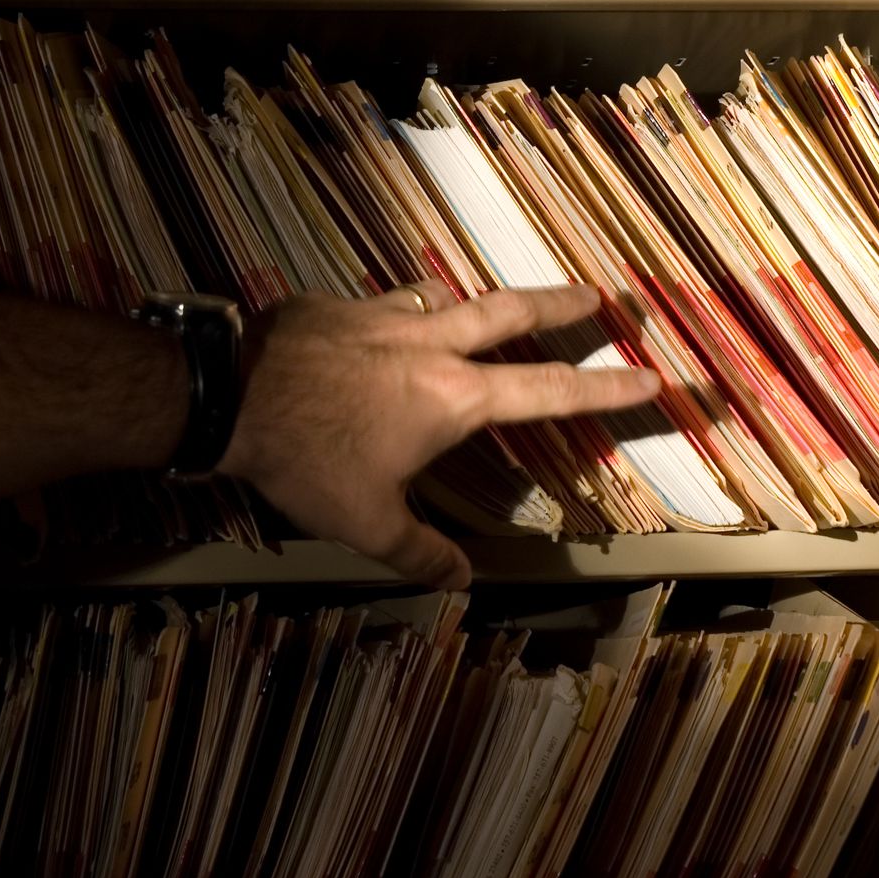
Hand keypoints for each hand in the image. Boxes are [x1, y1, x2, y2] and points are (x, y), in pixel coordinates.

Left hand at [217, 281, 659, 588]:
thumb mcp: (366, 524)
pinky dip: (401, 313)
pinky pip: (384, 303)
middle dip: (562, 304)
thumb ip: (420, 553)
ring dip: (475, 303)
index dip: (605, 388)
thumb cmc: (306, 460)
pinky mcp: (338, 306)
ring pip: (447, 298)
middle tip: (600, 295)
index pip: (548, 391)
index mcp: (453, 398)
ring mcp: (383, 316)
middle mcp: (430, 345)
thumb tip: (462, 582)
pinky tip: (385, 324)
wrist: (227, 393)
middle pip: (512, 313)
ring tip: (484, 308)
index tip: (650, 376)